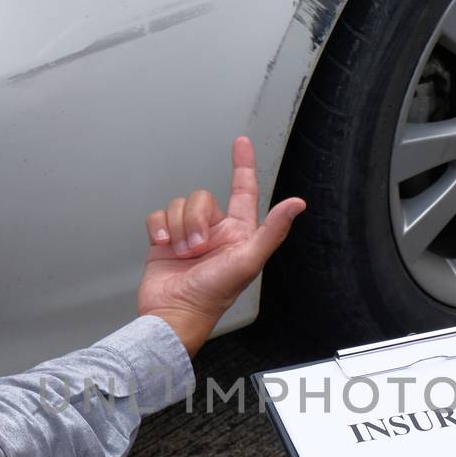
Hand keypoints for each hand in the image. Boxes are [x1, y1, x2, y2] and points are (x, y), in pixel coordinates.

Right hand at [138, 137, 305, 355]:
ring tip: (183, 255)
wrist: (172, 313)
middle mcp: (214, 231)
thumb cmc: (212, 296)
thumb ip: (273, 231)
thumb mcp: (249, 261)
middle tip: (197, 248)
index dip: (243, 164)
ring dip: (178, 228)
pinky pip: (159, 216)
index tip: (242, 143)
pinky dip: (160, 229)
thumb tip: (296, 204)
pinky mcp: (165, 240)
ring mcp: (189, 235)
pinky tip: (165, 247)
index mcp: (239, 233)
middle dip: (195, 220)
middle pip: (201, 197)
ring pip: (179, 205)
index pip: (243, 190)